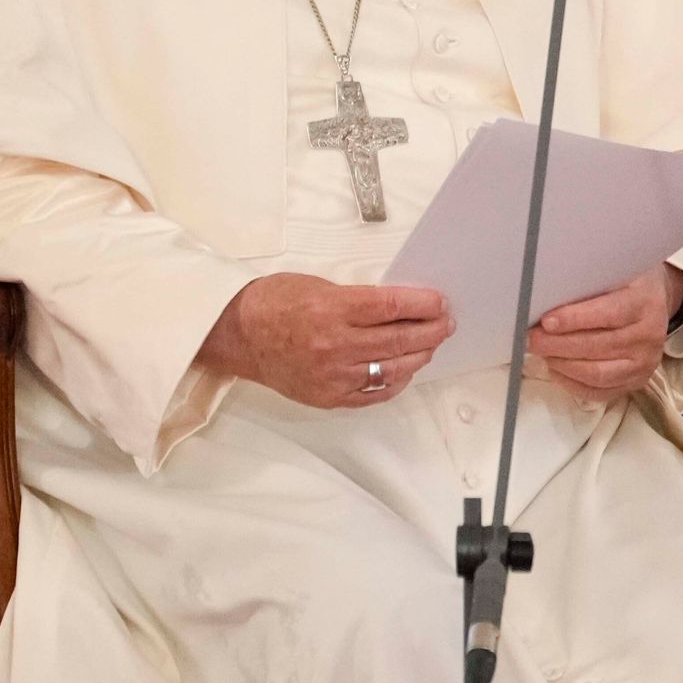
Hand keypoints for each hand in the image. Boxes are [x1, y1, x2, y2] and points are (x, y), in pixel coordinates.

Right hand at [199, 273, 455, 408]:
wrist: (237, 336)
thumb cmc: (273, 304)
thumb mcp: (317, 285)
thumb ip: (358, 299)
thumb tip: (400, 306)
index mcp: (331, 310)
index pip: (391, 306)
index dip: (422, 304)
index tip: (439, 302)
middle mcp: (334, 345)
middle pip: (397, 339)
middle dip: (430, 330)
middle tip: (445, 323)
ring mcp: (333, 375)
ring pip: (392, 369)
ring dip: (418, 356)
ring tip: (430, 345)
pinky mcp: (329, 397)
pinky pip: (374, 394)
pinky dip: (395, 382)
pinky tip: (406, 371)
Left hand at [526, 264, 682, 399]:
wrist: (653, 300)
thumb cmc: (624, 282)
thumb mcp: (612, 270)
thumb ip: (586, 281)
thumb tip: (545, 295)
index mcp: (644, 302)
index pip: (609, 314)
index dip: (575, 319)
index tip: (547, 321)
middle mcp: (649, 335)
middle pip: (598, 346)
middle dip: (558, 345)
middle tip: (532, 339)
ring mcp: (645, 362)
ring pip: (597, 373)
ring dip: (562, 365)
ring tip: (541, 352)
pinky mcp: (637, 381)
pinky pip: (599, 392)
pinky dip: (571, 383)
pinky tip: (555, 369)